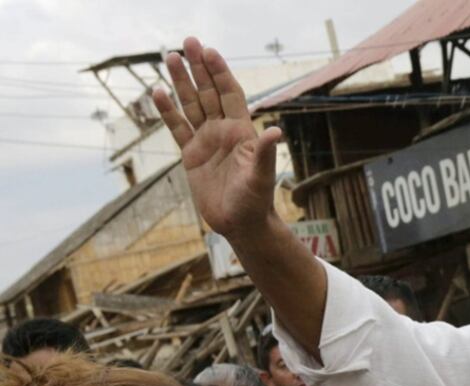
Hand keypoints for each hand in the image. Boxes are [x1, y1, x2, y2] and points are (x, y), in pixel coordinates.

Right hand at [152, 37, 280, 239]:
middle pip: (209, 92)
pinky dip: (167, 111)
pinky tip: (158, 92)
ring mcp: (206, 141)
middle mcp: (223, 131)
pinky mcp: (191, 155)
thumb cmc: (256, 201)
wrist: (240, 224)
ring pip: (191, 105)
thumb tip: (275, 131)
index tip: (209, 51)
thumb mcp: (261, 177)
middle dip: (199, 68)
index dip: (220, 73)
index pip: (230, 94)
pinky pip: (177, 128)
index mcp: (241, 131)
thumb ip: (264, 153)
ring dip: (181, 82)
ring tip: (169, 56)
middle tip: (187, 42)